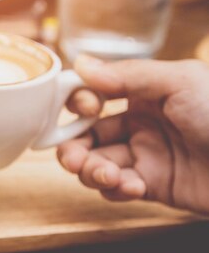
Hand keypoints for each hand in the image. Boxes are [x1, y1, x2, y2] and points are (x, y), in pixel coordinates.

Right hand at [59, 56, 208, 213]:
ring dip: (91, 171)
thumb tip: (80, 63)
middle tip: (76, 158)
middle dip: (73, 148)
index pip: (92, 96)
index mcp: (143, 92)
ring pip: (94, 164)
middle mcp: (138, 123)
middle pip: (85, 135)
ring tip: (109, 175)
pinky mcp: (152, 186)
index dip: (77, 104)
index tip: (85, 110)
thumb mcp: (178, 82)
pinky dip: (115, 189)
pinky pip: (115, 188)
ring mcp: (144, 156)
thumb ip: (127, 75)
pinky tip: (134, 187)